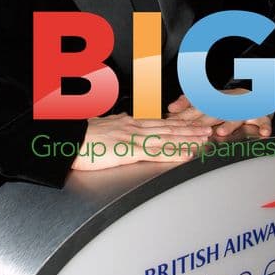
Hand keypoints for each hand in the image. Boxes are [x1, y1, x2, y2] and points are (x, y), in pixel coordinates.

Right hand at [66, 111, 213, 172]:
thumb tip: (123, 120)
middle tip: (207, 128)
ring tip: (204, 139)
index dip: (177, 122)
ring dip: (188, 139)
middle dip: (190, 128)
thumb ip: (115, 123)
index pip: (158, 122)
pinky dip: (174, 153)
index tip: (190, 122)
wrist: (67, 139)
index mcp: (128, 123)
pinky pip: (157, 152)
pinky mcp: (130, 151)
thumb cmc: (79, 136)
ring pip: (167, 137)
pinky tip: (186, 154)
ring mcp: (134, 139)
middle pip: (168, 127)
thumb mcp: (101, 125)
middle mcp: (134, 128)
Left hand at [166, 88, 273, 138]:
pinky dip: (264, 126)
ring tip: (221, 132)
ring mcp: (244, 110)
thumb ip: (188, 103)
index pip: (197, 109)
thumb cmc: (229, 100)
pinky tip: (263, 133)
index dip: (185, 116)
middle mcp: (228, 106)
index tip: (174, 122)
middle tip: (194, 130)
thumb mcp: (207, 98)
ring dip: (230, 124)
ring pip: (237, 117)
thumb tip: (170, 108)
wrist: (257, 88)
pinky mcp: (261, 115)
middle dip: (203, 122)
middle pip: (214, 113)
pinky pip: (264, 121)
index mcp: (213, 102)